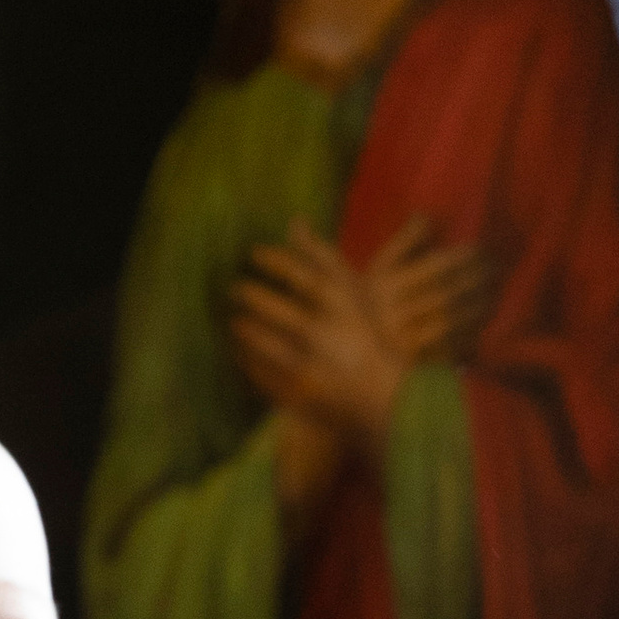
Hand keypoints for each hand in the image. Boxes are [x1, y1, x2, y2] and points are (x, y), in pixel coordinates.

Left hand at [228, 220, 404, 447]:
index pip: (306, 277)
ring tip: (236, 321)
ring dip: (246, 330)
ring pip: (267, 346)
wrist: (383, 397)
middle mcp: (329, 337)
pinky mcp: (300, 397)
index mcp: (345, 309)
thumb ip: (322, 257)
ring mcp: (313, 369)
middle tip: (235, 287)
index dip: (276, 261)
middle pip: (280, 311)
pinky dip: (248, 361)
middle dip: (253, 295)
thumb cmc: (362, 335)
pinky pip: (264, 375)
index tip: (254, 253)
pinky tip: (241, 351)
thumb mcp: (351, 294)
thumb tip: (294, 221)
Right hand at [360, 214, 496, 368]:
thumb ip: (404, 241)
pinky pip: (448, 348)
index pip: (433, 267)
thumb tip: (428, 217)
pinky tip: (483, 320)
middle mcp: (391, 313)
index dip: (463, 258)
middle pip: (446, 294)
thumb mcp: (379, 267)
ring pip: (450, 322)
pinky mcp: (412, 365)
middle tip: (497, 269)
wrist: (350, 350)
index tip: (483, 249)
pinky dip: (470, 333)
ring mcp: (402, 342)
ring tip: (495, 291)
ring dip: (478, 305)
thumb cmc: (372, 299)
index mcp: (383, 285)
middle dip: (477, 279)